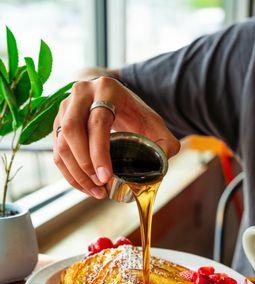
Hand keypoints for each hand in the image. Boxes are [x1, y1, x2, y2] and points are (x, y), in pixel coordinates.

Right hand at [53, 77, 179, 198]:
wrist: (113, 98)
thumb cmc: (134, 113)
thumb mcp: (154, 123)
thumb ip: (165, 142)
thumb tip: (163, 160)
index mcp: (106, 89)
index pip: (97, 123)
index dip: (99, 153)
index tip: (106, 178)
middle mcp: (81, 93)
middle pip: (72, 131)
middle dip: (84, 165)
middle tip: (100, 187)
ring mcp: (65, 106)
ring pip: (61, 143)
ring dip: (75, 173)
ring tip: (95, 192)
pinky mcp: (58, 122)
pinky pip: (57, 151)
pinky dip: (68, 172)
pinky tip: (84, 186)